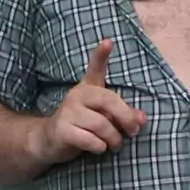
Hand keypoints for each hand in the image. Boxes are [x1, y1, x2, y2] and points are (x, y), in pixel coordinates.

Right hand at [37, 40, 145, 166]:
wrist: (49, 141)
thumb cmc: (81, 124)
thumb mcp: (101, 116)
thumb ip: (121, 114)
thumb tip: (141, 119)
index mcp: (88, 87)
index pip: (95, 68)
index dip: (101, 55)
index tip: (108, 42)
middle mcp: (77, 95)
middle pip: (108, 100)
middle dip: (125, 117)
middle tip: (134, 130)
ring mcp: (67, 111)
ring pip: (101, 124)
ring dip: (113, 138)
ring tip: (115, 144)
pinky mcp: (61, 130)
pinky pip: (89, 139)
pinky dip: (99, 147)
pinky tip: (99, 148)